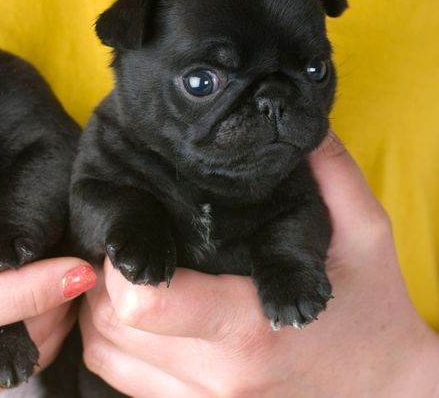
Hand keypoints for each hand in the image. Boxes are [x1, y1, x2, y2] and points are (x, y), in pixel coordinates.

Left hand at [79, 133, 438, 396]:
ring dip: (99, 309)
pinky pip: (119, 378)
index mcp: (247, 329)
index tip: (139, 234)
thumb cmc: (373, 314)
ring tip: (128, 275)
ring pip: (103, 353)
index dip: (124, 262)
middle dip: (105, 277)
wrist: (387, 395)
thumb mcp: (365, 236)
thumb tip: (298, 116)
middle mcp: (216, 376)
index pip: (143, 303)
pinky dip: (112, 343)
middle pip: (110, 322)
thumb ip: (330, 173)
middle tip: (130, 245)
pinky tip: (136, 316)